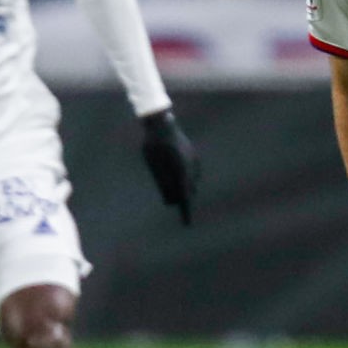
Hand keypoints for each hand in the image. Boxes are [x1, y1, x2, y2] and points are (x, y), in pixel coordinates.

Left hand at [140, 109, 199, 224]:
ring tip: (165, 173)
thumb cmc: (153, 145)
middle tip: (166, 195)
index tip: (187, 224)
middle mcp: (191, 168)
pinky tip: (173, 166)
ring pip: (190, 183)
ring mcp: (194, 162)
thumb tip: (170, 199)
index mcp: (181, 171)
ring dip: (180, 185)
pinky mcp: (194, 157)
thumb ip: (163, 183)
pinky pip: (191, 173)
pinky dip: (184, 176)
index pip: (185, 197)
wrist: (161, 123)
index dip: (185, 212)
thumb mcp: (154, 167)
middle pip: (186, 192)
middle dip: (178, 196)